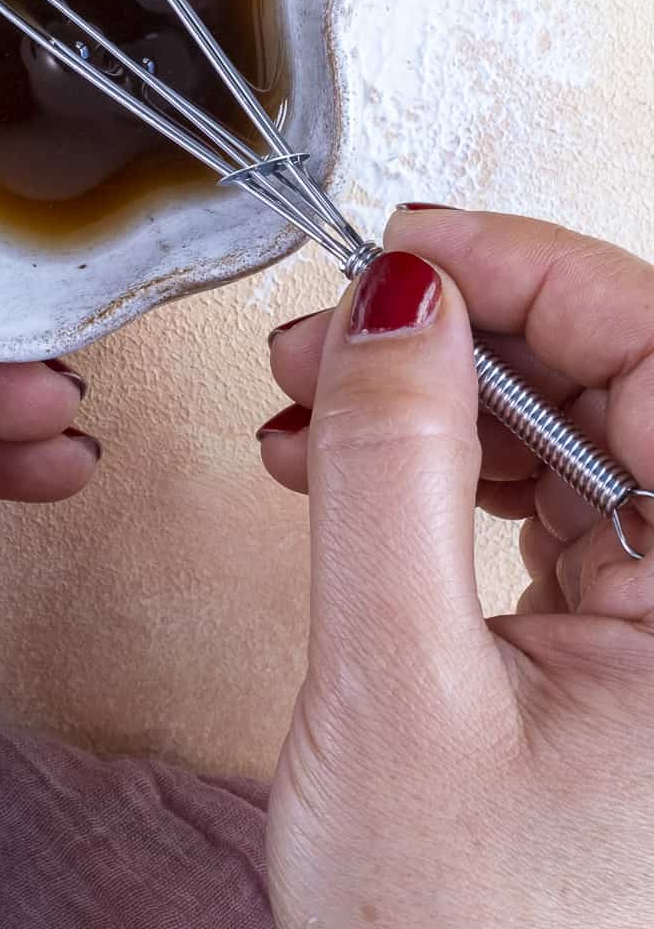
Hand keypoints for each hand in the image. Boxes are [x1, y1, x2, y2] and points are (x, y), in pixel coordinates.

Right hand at [260, 208, 653, 927]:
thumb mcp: (400, 691)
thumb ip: (390, 470)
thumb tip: (396, 299)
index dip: (532, 269)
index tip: (411, 245)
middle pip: (618, 386)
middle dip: (462, 333)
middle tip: (338, 326)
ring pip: (575, 441)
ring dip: (439, 399)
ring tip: (316, 403)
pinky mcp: (620, 660)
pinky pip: (547, 511)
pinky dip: (442, 472)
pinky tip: (351, 467)